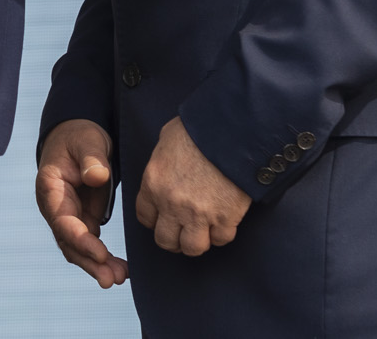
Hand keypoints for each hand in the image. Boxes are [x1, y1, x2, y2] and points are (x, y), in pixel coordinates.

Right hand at [36, 119, 127, 287]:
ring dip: (96, 265)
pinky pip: (89, 244)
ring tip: (119, 278)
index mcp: (51, 188)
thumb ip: (91, 158)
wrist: (76, 136)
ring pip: (77, 248)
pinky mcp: (81, 219)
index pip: (62, 220)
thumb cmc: (80, 136)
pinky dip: (102, 258)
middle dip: (89, 262)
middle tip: (112, 279)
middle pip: (68, 242)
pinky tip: (120, 269)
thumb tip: (95, 177)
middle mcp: (55, 207)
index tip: (101, 253)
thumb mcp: (87, 140)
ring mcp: (67, 215)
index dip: (80, 239)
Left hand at [135, 117, 249, 254]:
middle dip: (174, 238)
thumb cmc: (200, 128)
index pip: (145, 217)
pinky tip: (223, 222)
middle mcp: (172, 204)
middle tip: (183, 231)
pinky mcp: (225, 218)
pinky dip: (222, 234)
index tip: (163, 218)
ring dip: (197, 241)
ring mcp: (199, 214)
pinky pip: (221, 240)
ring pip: (192, 247)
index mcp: (154, 183)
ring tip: (203, 231)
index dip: (155, 220)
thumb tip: (166, 167)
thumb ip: (162, 161)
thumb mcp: (167, 139)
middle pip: (165, 240)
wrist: (232, 132)